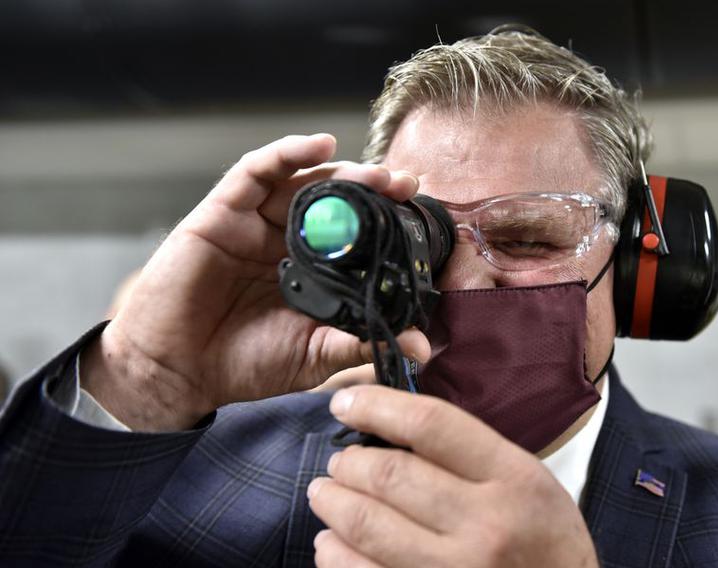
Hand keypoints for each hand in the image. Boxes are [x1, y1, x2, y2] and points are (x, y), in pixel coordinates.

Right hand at [82, 135, 429, 430]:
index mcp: (311, 270)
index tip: (419, 214)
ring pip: (303, 181)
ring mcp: (255, 223)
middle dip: (372, 188)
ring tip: (377, 174)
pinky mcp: (222, 212)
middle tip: (405, 184)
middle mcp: (286, 240)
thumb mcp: (314, 355)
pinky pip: (256, 171)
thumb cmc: (244, 363)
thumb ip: (360, 344)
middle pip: (335, 200)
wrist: (176, 371)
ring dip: (342, 171)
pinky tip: (321, 146)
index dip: (386, 219)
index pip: (355, 232)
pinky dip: (288, 153)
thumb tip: (420, 347)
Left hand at [307, 386, 598, 567]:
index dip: (377, 406)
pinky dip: (335, 554)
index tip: (346, 402)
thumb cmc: (547, 544)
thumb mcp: (531, 484)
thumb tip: (394, 427)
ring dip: (333, 504)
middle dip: (348, 463)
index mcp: (514, 479)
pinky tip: (332, 543)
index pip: (431, 425)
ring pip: (367, 525)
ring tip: (326, 494)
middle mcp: (486, 525)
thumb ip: (472, 455)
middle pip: (390, 474)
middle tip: (339, 462)